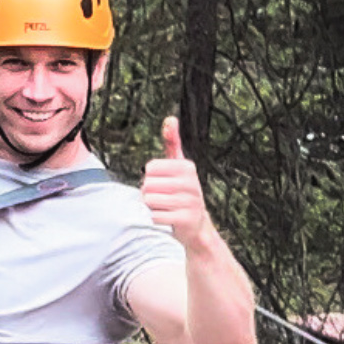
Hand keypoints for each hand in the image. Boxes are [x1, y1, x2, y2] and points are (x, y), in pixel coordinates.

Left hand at [140, 117, 209, 249]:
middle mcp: (191, 182)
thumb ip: (172, 143)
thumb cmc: (181, 191)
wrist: (196, 225)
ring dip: (151, 207)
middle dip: (148, 194)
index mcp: (187, 167)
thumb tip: (170, 118)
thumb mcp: (178, 166)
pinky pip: (155, 216)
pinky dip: (155, 219)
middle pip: (147, 185)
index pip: (149, 168)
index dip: (149, 179)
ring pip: (150, 201)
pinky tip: (166, 218)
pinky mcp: (185, 219)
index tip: (162, 184)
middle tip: (162, 199)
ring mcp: (190, 201)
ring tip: (164, 208)